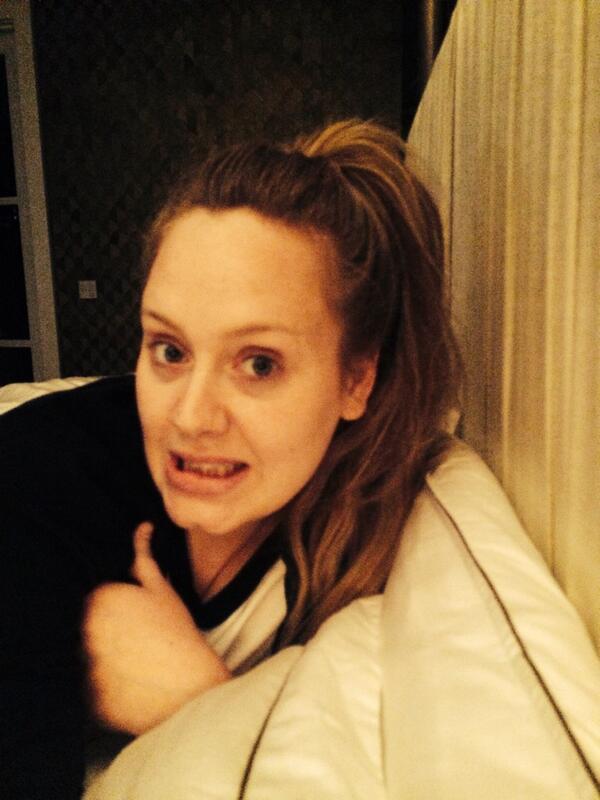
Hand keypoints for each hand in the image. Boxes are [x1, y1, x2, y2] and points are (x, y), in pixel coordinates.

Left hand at [83, 522, 229, 734]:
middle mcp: (85, 631)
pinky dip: (101, 688)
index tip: (132, 623)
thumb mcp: (160, 588)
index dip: (113, 612)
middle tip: (133, 646)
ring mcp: (85, 666)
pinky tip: (127, 686)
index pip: (92, 603)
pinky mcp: (86, 698)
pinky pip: (87, 689)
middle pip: (85, 629)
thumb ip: (144, 556)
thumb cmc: (176, 631)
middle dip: (103, 635)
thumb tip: (143, 526)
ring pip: (84, 658)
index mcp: (99, 599)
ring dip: (100, 660)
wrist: (189, 684)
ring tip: (131, 667)